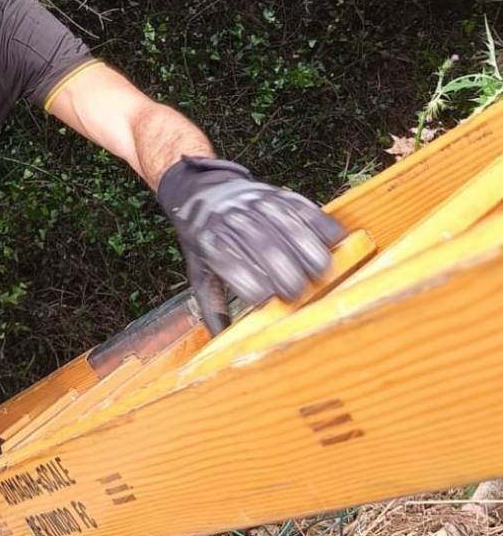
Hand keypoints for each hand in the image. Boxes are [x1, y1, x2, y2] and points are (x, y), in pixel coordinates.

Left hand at [158, 156, 344, 321]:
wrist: (203, 192)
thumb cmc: (206, 242)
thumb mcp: (199, 272)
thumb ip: (212, 306)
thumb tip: (223, 343)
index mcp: (210, 241)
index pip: (229, 261)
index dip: (250, 282)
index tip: (267, 302)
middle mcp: (232, 218)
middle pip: (261, 243)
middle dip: (283, 269)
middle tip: (298, 293)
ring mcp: (257, 202)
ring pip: (286, 223)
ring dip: (307, 248)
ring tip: (323, 272)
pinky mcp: (279, 194)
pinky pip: (303, 207)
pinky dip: (321, 224)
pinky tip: (336, 241)